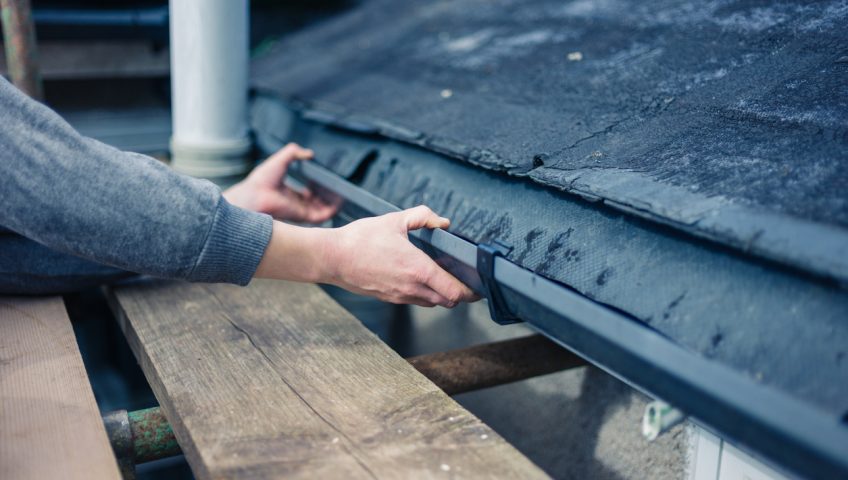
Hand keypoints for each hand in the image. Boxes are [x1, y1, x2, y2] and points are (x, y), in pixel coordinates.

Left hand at [223, 143, 338, 222]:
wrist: (254, 194)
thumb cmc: (262, 179)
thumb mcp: (281, 159)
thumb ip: (294, 152)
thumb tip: (309, 153)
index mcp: (288, 193)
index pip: (306, 194)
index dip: (317, 188)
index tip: (325, 181)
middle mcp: (295, 204)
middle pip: (316, 203)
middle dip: (327, 197)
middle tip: (337, 189)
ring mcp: (299, 211)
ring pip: (321, 210)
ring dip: (332, 204)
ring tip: (342, 194)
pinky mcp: (303, 216)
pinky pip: (322, 216)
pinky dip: (332, 210)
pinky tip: (338, 202)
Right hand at [321, 206, 479, 306]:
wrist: (332, 258)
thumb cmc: (361, 239)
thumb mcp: (394, 220)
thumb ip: (423, 217)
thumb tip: (443, 222)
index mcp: (417, 268)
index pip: (454, 291)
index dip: (470, 291)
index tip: (478, 284)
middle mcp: (411, 287)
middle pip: (448, 301)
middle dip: (460, 293)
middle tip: (465, 279)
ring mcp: (400, 296)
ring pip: (433, 303)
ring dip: (442, 294)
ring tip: (444, 277)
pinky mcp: (390, 298)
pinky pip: (416, 301)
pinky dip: (425, 294)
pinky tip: (420, 278)